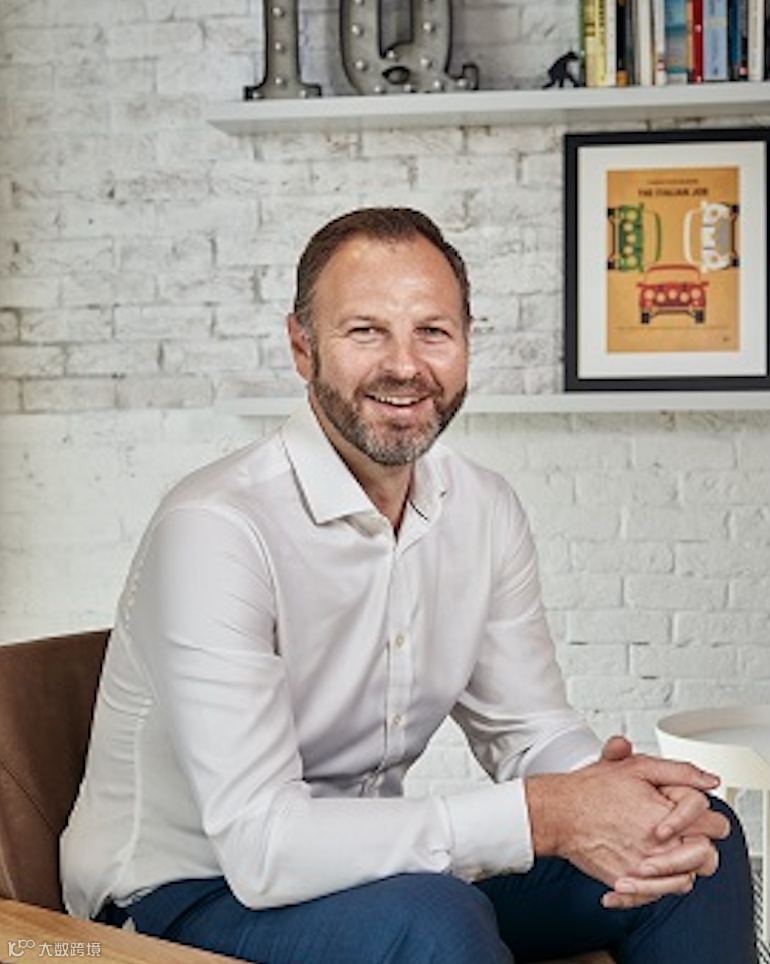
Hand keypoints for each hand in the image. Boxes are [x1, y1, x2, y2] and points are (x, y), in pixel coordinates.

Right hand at [524, 740, 726, 908]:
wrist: (559, 813)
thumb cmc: (592, 789)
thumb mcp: (638, 766)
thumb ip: (679, 772)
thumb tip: (709, 781)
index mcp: (669, 816)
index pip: (715, 824)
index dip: (704, 815)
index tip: (688, 812)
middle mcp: (661, 847)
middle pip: (708, 858)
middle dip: (700, 845)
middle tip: (684, 836)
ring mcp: (645, 868)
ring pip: (686, 880)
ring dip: (681, 868)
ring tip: (663, 853)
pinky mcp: (628, 883)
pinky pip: (656, 894)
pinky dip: (653, 886)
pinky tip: (641, 871)